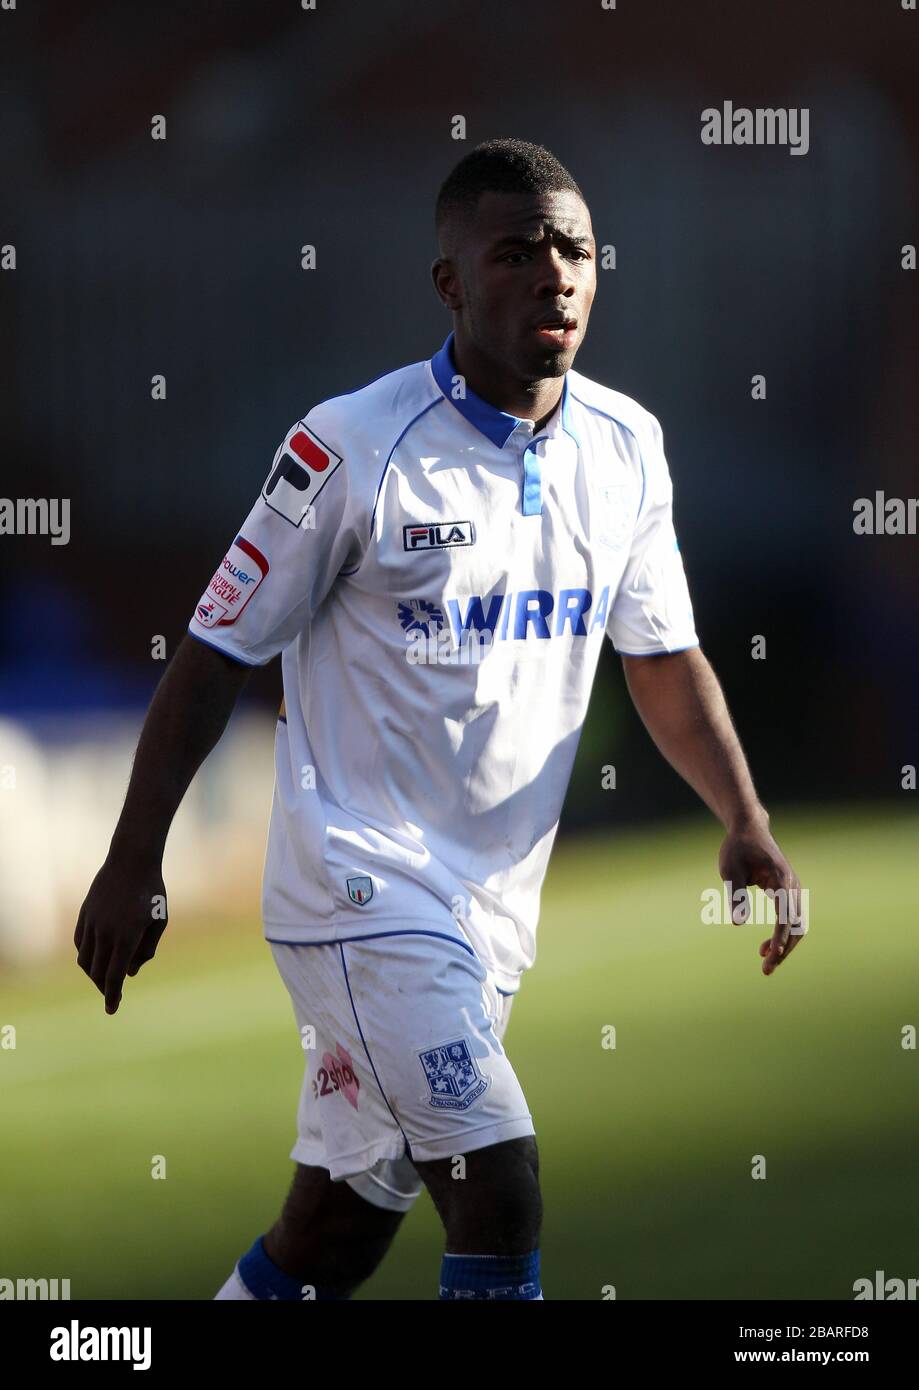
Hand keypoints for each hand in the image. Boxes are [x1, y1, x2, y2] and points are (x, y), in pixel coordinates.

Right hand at [74, 855, 167, 1013]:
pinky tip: (95, 958)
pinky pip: (80, 944)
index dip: (112, 996)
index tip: (112, 1010)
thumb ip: (146, 949)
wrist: (131, 861)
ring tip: (105, 977)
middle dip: (105, 987)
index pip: (114, 976)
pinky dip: (86, 956)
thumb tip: (130, 972)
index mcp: (126, 936)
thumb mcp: (159, 922)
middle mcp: (105, 932)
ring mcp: (92, 923)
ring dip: (93, 973)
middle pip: (98, 972)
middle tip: (113, 993)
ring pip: (85, 960)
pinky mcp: (84, 915)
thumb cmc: (152, 893)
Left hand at [718, 816, 804, 975]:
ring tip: (765, 962)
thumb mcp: (729, 869)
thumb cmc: (737, 848)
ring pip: (797, 925)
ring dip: (785, 945)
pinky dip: (783, 936)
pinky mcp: (790, 893)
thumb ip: (735, 895)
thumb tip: (737, 923)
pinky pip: (792, 919)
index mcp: (781, 879)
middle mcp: (793, 886)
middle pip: (796, 925)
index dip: (780, 938)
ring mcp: (794, 889)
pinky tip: (765, 947)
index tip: (771, 955)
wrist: (750, 830)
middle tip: (766, 969)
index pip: (785, 915)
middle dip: (784, 949)